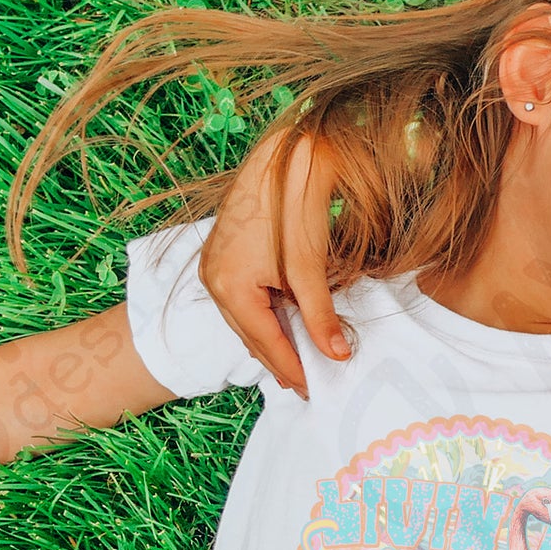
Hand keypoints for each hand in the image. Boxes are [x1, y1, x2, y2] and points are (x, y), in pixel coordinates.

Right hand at [199, 127, 341, 397]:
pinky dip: (264, 316)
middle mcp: (212, 280)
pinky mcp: (222, 256)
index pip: (264, 341)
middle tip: (306, 385)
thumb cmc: (293, 209)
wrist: (282, 159)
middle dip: (279, 359)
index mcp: (228, 287)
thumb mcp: (310, 271)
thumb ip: (321, 317)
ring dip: (271, 339)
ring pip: (245, 318)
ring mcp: (213, 267)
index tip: (312, 390)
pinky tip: (283, 326)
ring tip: (298, 362)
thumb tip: (338, 355)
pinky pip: (242, 300)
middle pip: (250, 334)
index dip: (290, 367)